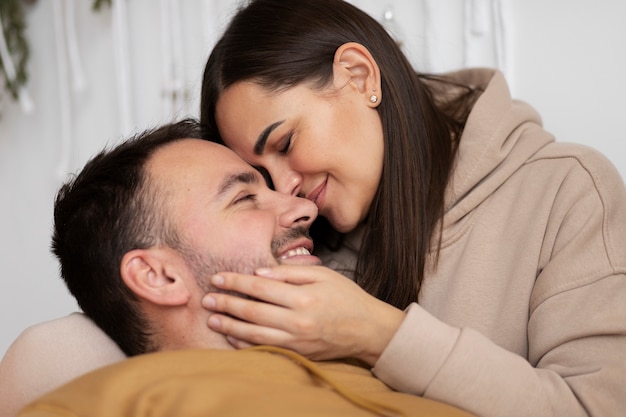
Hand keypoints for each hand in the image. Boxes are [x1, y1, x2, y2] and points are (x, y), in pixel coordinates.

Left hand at [202, 265, 404, 365]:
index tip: (217, 278)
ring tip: (212, 318)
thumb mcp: (323, 275)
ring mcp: (296, 340)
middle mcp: (297, 321)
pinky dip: (245, 344)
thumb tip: (259, 272)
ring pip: (254, 334)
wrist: (368, 329)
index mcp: (303, 297)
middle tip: (206, 297)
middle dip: (226, 303)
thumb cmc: (347, 297)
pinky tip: (231, 337)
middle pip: (252, 311)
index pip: (260, 288)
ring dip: (230, 326)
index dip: (236, 282)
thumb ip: (290, 272)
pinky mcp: (297, 353)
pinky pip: (265, 349)